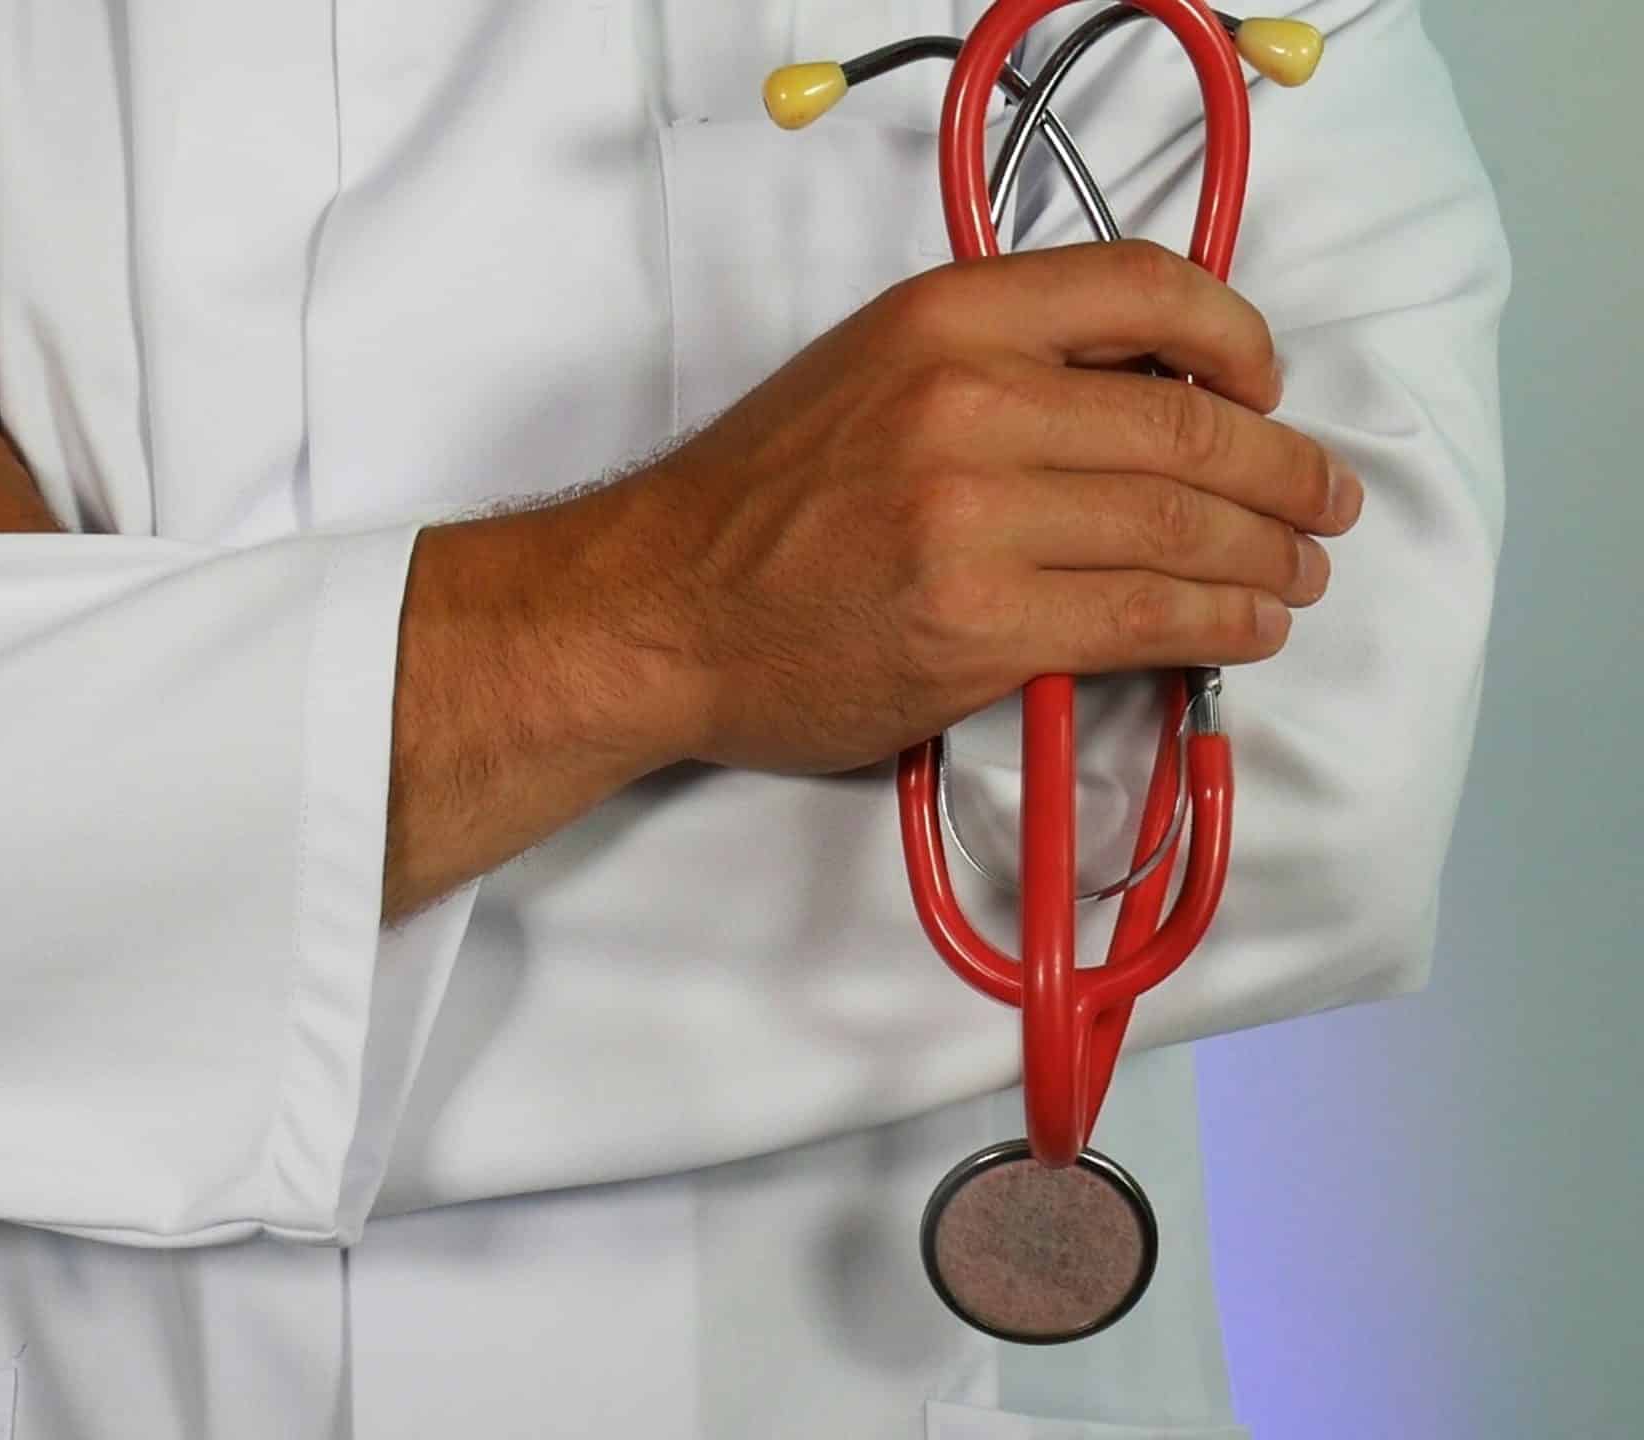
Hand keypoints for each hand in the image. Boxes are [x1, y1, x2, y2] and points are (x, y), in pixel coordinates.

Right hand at [604, 238, 1363, 775]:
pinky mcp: (981, 627)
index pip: (1146, 286)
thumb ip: (996, 362)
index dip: (1237, 337)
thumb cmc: (757, 503)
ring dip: (1269, 555)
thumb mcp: (868, 371)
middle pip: (1189, 424)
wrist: (656, 608)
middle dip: (1285, 471)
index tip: (1265, 384)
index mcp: (943, 317)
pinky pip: (1149, 617)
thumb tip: (1151, 396)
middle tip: (1322, 502)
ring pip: (1184, 526)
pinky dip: (1223, 622)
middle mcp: (966, 402)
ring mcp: (975, 520)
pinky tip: (1246, 626)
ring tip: (1298, 573)